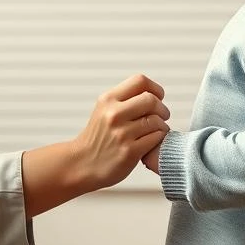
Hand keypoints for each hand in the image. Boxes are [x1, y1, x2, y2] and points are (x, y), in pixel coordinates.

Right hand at [73, 74, 169, 189]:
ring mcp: (122, 133)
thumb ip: (125, 100)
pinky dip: (159, 138)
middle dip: (162, 108)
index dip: (154, 88)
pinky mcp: (130, 152)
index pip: (139, 81)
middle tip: (162, 116)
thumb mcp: (104, 110)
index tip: (158, 97)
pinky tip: (153, 141)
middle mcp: (114, 114)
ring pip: (156, 121)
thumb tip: (154, 92)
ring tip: (157, 130)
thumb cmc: (98, 137)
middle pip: (151, 100)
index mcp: (108, 100)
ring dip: (162, 126)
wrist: (82, 164)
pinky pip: (156, 138)